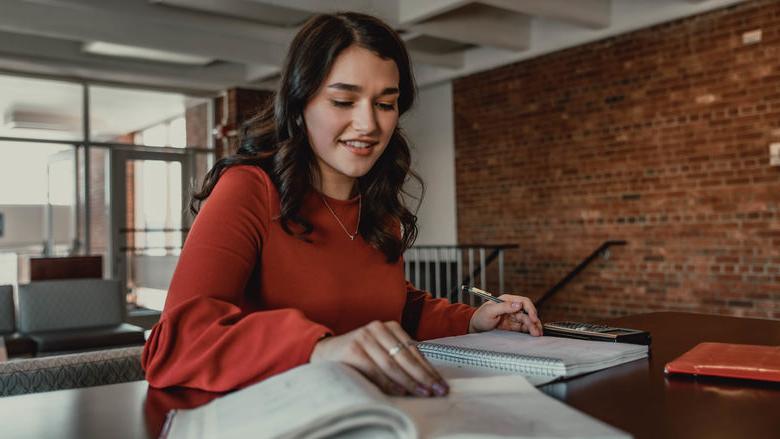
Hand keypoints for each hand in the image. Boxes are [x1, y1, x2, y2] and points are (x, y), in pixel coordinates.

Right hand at [310, 320, 447, 396]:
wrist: (324, 351)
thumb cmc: (357, 354)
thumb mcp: (380, 349)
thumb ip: (399, 357)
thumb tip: (426, 378)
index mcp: (388, 326)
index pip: (414, 350)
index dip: (428, 368)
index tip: (440, 383)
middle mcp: (377, 328)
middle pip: (405, 357)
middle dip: (423, 376)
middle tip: (437, 391)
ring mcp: (364, 338)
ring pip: (392, 364)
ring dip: (409, 381)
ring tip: (422, 393)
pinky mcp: (352, 350)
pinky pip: (375, 370)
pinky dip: (388, 382)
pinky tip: (400, 391)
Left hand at [468, 294, 542, 335]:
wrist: (475, 327)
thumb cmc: (480, 317)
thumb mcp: (490, 310)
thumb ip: (504, 306)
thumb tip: (518, 304)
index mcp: (507, 301)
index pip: (524, 302)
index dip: (530, 309)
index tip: (533, 317)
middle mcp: (512, 308)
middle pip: (528, 313)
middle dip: (534, 321)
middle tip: (536, 330)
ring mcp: (513, 317)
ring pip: (528, 321)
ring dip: (534, 327)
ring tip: (537, 334)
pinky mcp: (513, 326)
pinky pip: (524, 327)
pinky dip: (529, 330)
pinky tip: (533, 335)